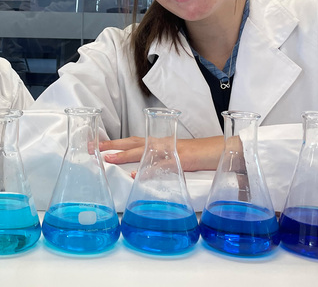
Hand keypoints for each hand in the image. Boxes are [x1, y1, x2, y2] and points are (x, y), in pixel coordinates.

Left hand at [100, 135, 223, 170]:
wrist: (226, 149)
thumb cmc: (202, 155)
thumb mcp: (176, 159)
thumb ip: (158, 164)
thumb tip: (139, 174)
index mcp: (159, 143)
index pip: (132, 141)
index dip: (113, 144)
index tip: (95, 146)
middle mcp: (162, 143)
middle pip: (131, 142)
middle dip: (110, 145)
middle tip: (91, 148)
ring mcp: (171, 150)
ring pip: (143, 150)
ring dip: (124, 154)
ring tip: (107, 159)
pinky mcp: (182, 160)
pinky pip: (162, 165)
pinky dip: (148, 170)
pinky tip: (136, 176)